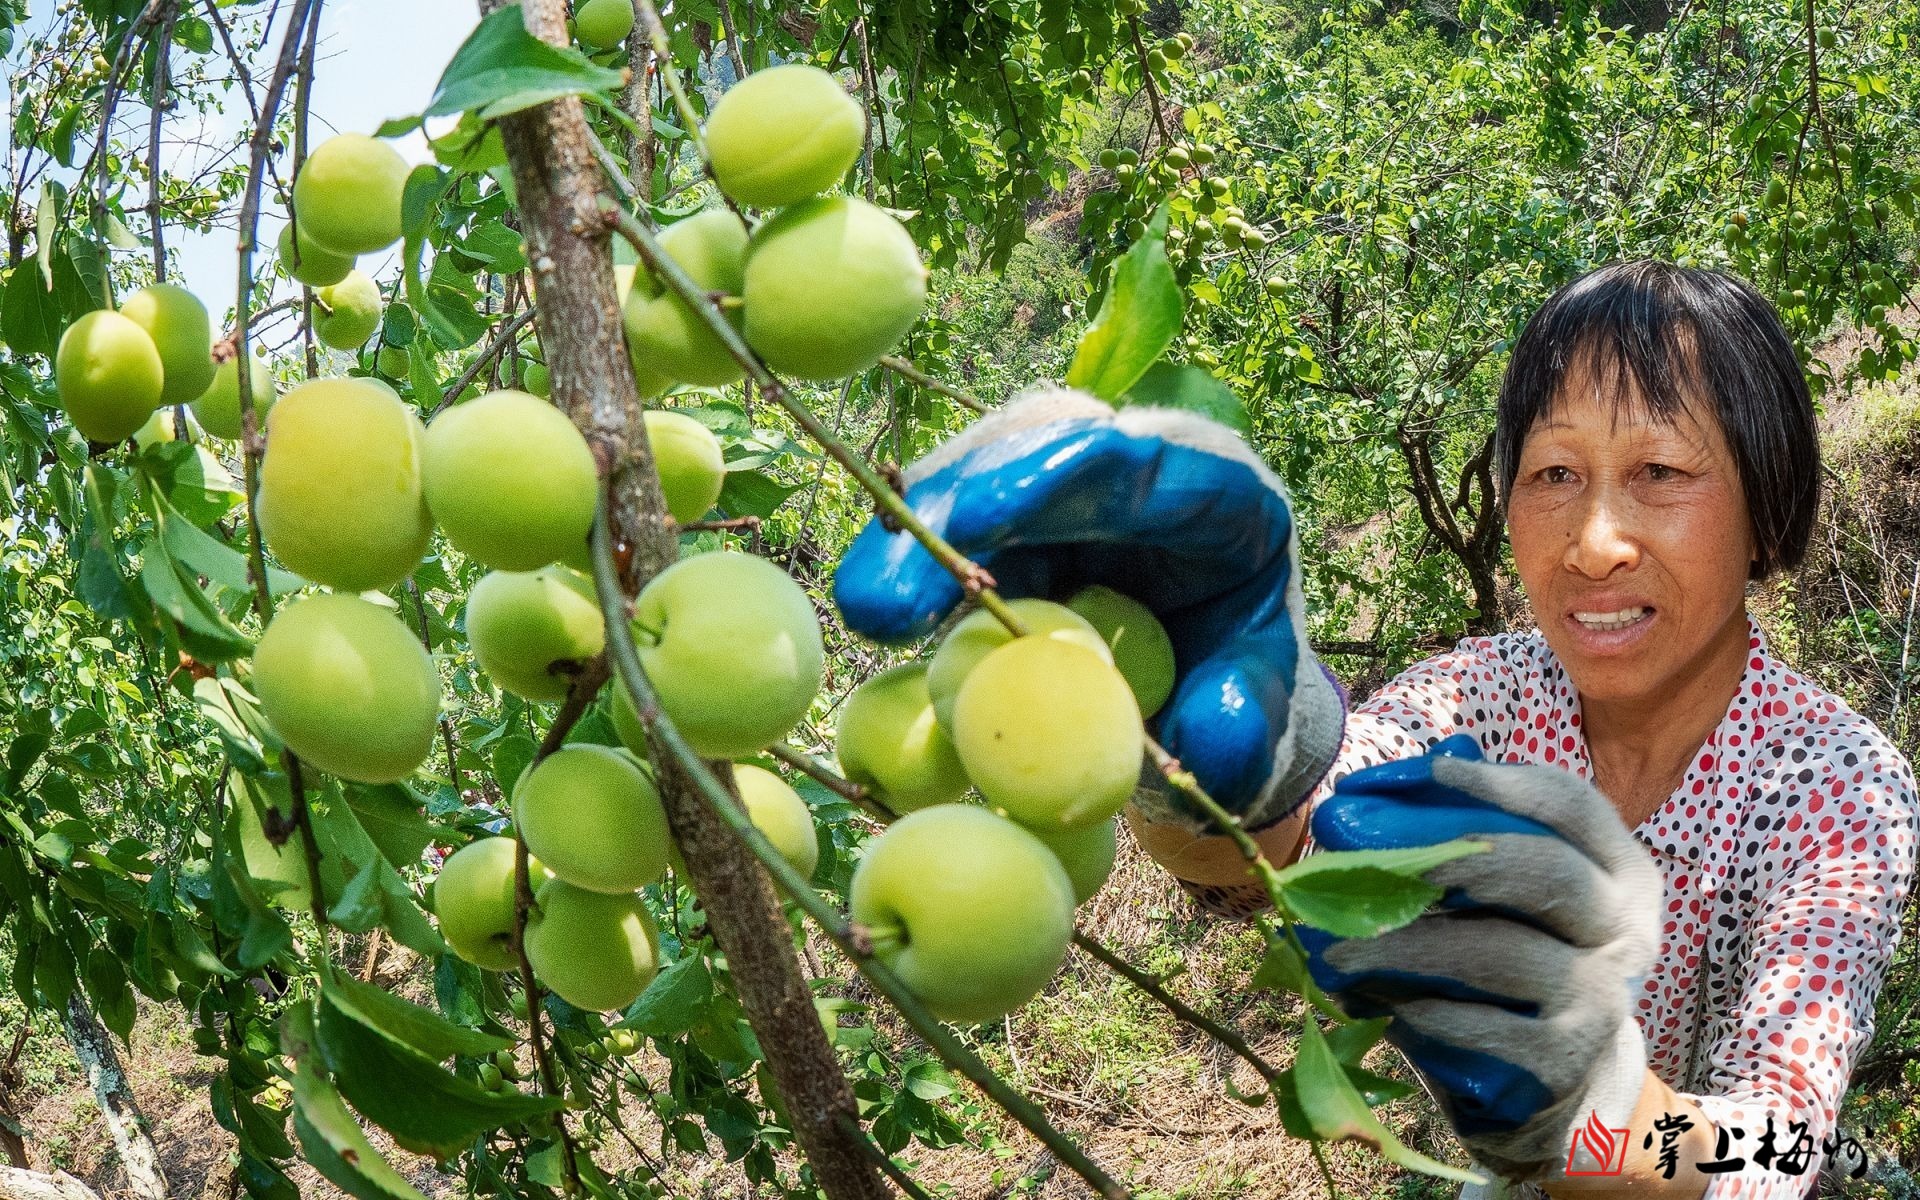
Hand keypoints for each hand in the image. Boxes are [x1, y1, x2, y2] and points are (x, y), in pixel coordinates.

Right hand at [832, 387, 1344, 831]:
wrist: (1216, 705)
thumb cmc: (1241, 700)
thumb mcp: (1262, 721)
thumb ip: (1247, 725)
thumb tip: (1208, 739)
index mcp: (1215, 492)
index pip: (1118, 459)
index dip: (1038, 480)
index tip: (972, 524)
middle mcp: (1131, 470)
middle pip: (1026, 450)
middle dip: (948, 509)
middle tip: (884, 589)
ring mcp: (1063, 494)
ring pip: (975, 481)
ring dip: (914, 539)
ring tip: (866, 605)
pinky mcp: (1013, 530)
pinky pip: (954, 532)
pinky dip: (913, 568)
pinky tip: (874, 608)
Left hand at [1297, 735, 1660, 1182]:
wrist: (1565, 1080)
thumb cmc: (1521, 961)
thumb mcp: (1520, 901)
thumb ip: (1475, 843)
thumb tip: (1379, 795)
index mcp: (1620, 873)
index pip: (1575, 807)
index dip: (1508, 784)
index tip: (1438, 770)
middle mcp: (1625, 931)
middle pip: (1550, 873)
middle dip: (1459, 862)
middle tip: (1381, 867)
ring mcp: (1602, 999)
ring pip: (1500, 952)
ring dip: (1406, 947)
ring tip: (1339, 949)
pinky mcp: (1564, 1060)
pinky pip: (1482, 1026)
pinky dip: (1422, 1011)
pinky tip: (1377, 1003)